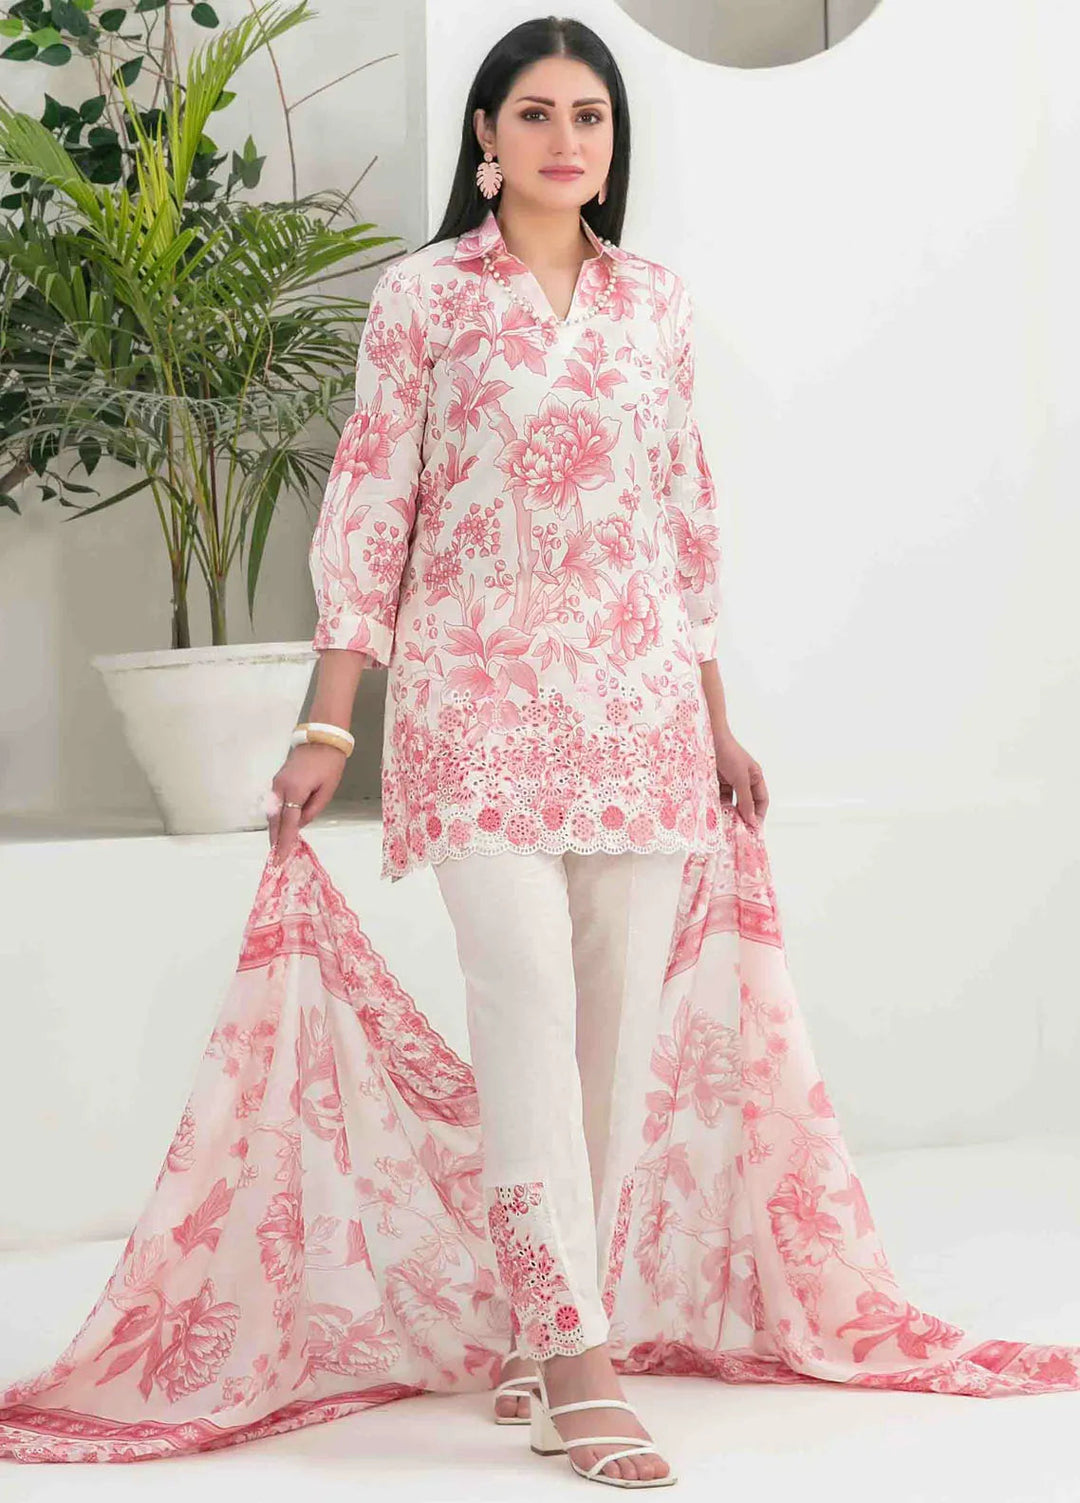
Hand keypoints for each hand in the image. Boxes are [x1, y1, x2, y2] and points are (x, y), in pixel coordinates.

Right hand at [266, 742, 347, 866]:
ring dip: (275, 829)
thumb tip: (300, 824)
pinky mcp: (278, 781)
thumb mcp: (327, 790)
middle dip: (275, 839)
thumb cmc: (329, 763)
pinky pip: (275, 804)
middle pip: (275, 820)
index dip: (284, 842)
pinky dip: (278, 817)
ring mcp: (276, 784)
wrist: (321, 738)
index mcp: (294, 791)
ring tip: (280, 846)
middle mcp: (280, 788)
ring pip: (273, 812)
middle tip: (277, 858)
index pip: (287, 823)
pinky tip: (283, 826)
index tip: (279, 859)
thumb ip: (313, 810)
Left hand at [712, 728, 767, 832]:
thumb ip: (745, 800)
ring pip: (731, 801)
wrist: (708, 738)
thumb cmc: (728, 753)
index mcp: (755, 777)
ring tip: (724, 824)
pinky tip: (714, 813)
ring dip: (728, 812)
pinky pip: (718, 797)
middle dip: (742, 816)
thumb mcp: (740, 778)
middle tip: (737, 831)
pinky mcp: (715, 780)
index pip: (761, 801)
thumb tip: (751, 820)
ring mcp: (729, 780)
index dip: (758, 815)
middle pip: (745, 803)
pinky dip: (717, 804)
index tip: (753, 830)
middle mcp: (743, 779)